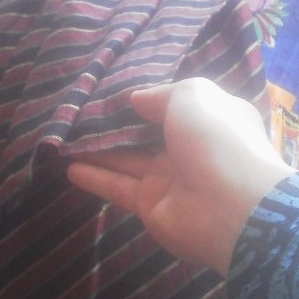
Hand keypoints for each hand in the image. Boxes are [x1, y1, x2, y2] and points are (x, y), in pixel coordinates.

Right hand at [67, 78, 294, 276]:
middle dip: (120, 125)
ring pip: (128, 160)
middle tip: (82, 113)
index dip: (150, 99)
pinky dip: (93, 176)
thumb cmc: (216, 139)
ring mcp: (171, 180)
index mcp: (211, 119)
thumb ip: (159, 95)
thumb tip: (135, 100)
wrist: (232, 207)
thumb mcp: (191, 95)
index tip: (116, 91)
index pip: (177, 105)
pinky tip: (66, 166)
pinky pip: (118, 186)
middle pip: (148, 134)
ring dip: (99, 149)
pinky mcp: (150, 206)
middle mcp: (191, 149)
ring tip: (65, 136)